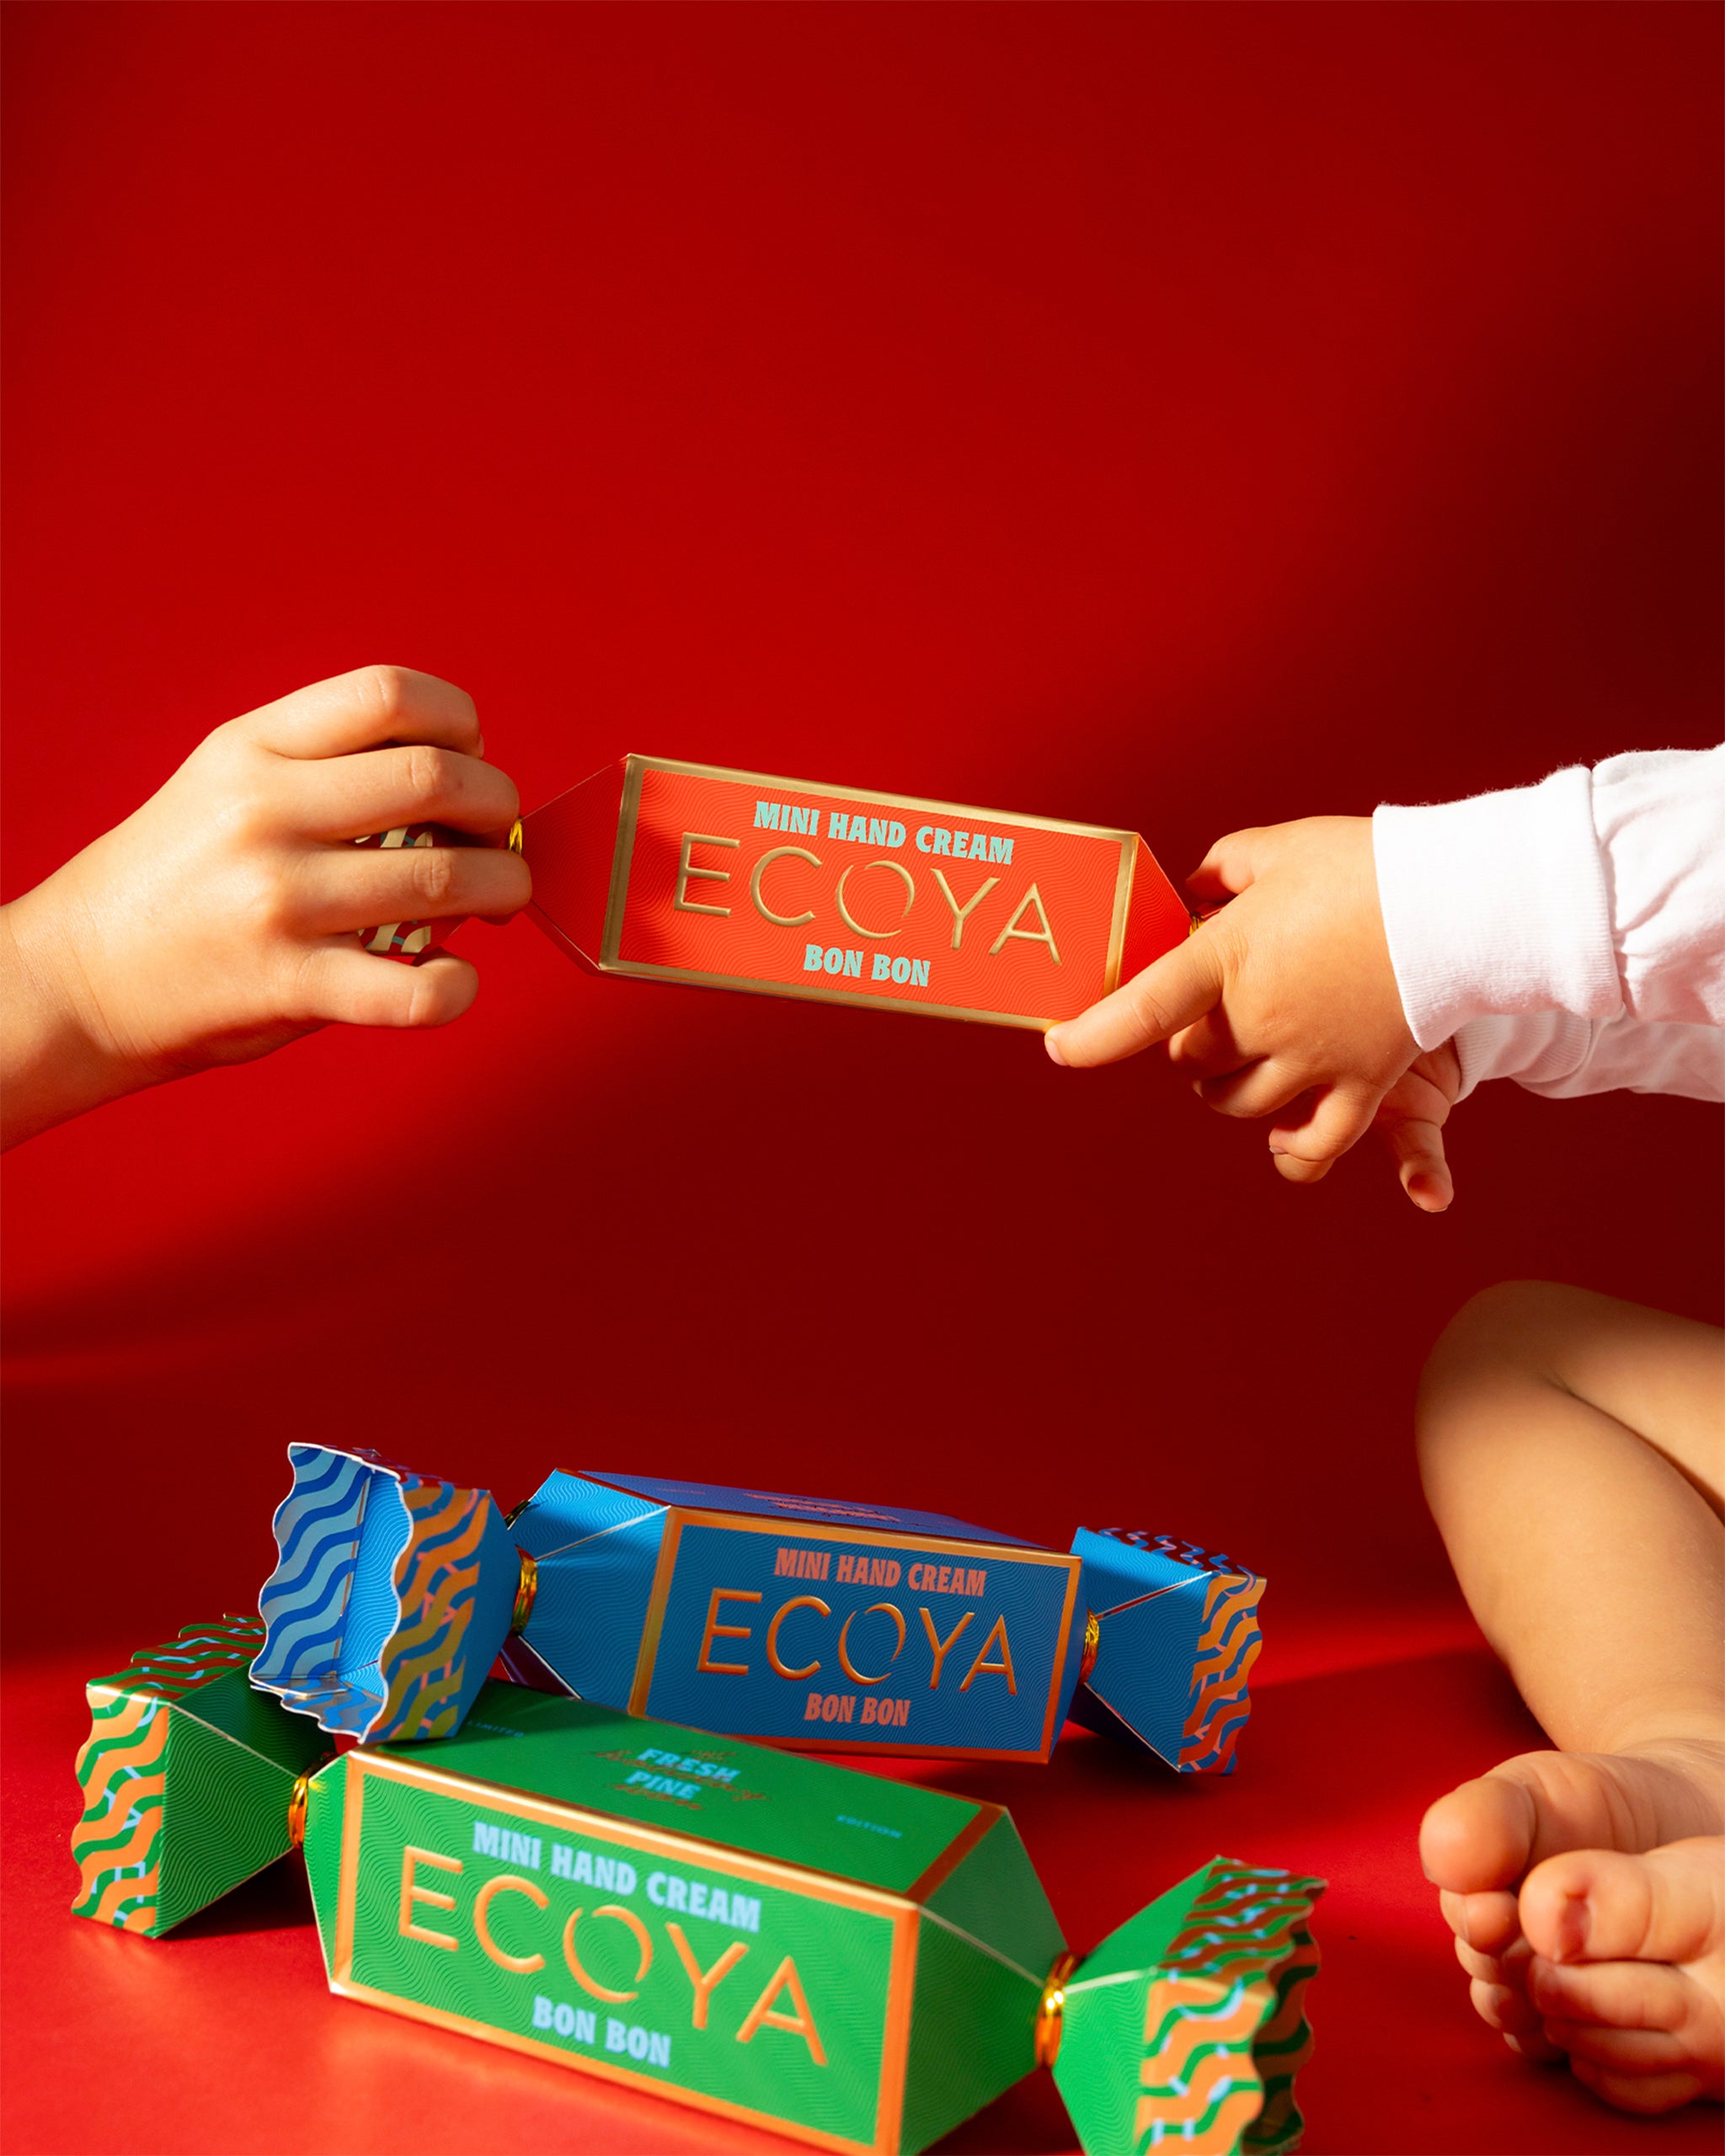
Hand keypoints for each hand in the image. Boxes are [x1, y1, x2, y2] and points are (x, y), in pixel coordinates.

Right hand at [0, 666, 530, 1147]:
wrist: (80, 976)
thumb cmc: (178, 879)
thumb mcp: (229, 784)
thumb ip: (327, 767)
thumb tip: (461, 782)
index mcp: (254, 749)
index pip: (389, 694)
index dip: (460, 721)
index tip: (471, 755)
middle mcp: (266, 814)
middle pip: (438, 779)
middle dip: (500, 807)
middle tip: (501, 837)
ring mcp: (279, 901)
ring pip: (446, 879)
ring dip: (503, 889)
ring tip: (496, 902)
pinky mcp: (292, 984)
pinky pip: (413, 991)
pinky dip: (458, 988)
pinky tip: (455, 979)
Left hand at [1045, 816, 1455, 1207]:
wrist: (1458, 899)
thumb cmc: (1363, 865)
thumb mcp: (1276, 849)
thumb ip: (1222, 872)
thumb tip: (1194, 894)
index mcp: (1229, 957)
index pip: (1141, 1008)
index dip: (1092, 1035)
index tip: (1060, 1048)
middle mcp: (1260, 1018)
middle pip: (1191, 1059)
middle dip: (1183, 1044)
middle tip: (1197, 1019)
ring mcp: (1311, 1057)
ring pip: (1237, 1102)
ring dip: (1221, 1090)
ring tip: (1229, 1069)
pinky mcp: (1361, 1082)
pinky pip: (1317, 1143)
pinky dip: (1292, 1152)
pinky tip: (1281, 1141)